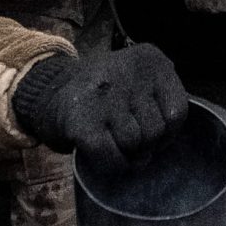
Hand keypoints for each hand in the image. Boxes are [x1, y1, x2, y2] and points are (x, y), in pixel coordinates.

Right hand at [11, 43, 186, 169]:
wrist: (49, 90)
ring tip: (112, 141)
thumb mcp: (139, 80)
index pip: (177, 112)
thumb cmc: (105, 94)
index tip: (150, 131)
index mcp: (149, 59)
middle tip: (126, 136)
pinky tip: (101, 154)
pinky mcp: (83, 121)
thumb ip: (161, 100)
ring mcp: (104, 96)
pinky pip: (112, 159)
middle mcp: (127, 72)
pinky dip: (111, 166)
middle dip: (145, 144)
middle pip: (156, 131)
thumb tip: (169, 139)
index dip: (167, 132)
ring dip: (127, 155)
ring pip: (135, 146)